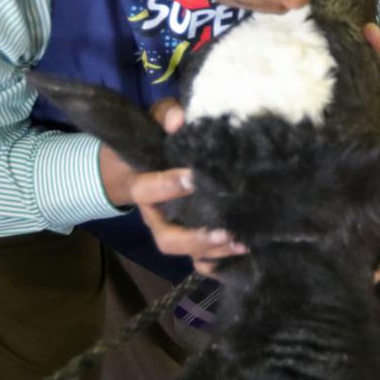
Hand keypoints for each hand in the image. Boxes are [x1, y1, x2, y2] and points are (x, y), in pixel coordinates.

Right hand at [98, 97, 247, 275]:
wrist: (134, 167)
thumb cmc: (152, 142)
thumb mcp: (153, 124)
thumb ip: (165, 116)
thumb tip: (179, 119)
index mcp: (140, 187)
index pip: (147, 191)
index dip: (168, 186)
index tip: (194, 176)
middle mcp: (155, 217)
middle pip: (168, 239)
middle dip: (197, 237)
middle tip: (225, 230)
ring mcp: (171, 232)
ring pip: (188, 254)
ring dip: (216, 252)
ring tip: (245, 243)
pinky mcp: (188, 242)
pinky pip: (200, 262)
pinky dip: (219, 264)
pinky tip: (244, 258)